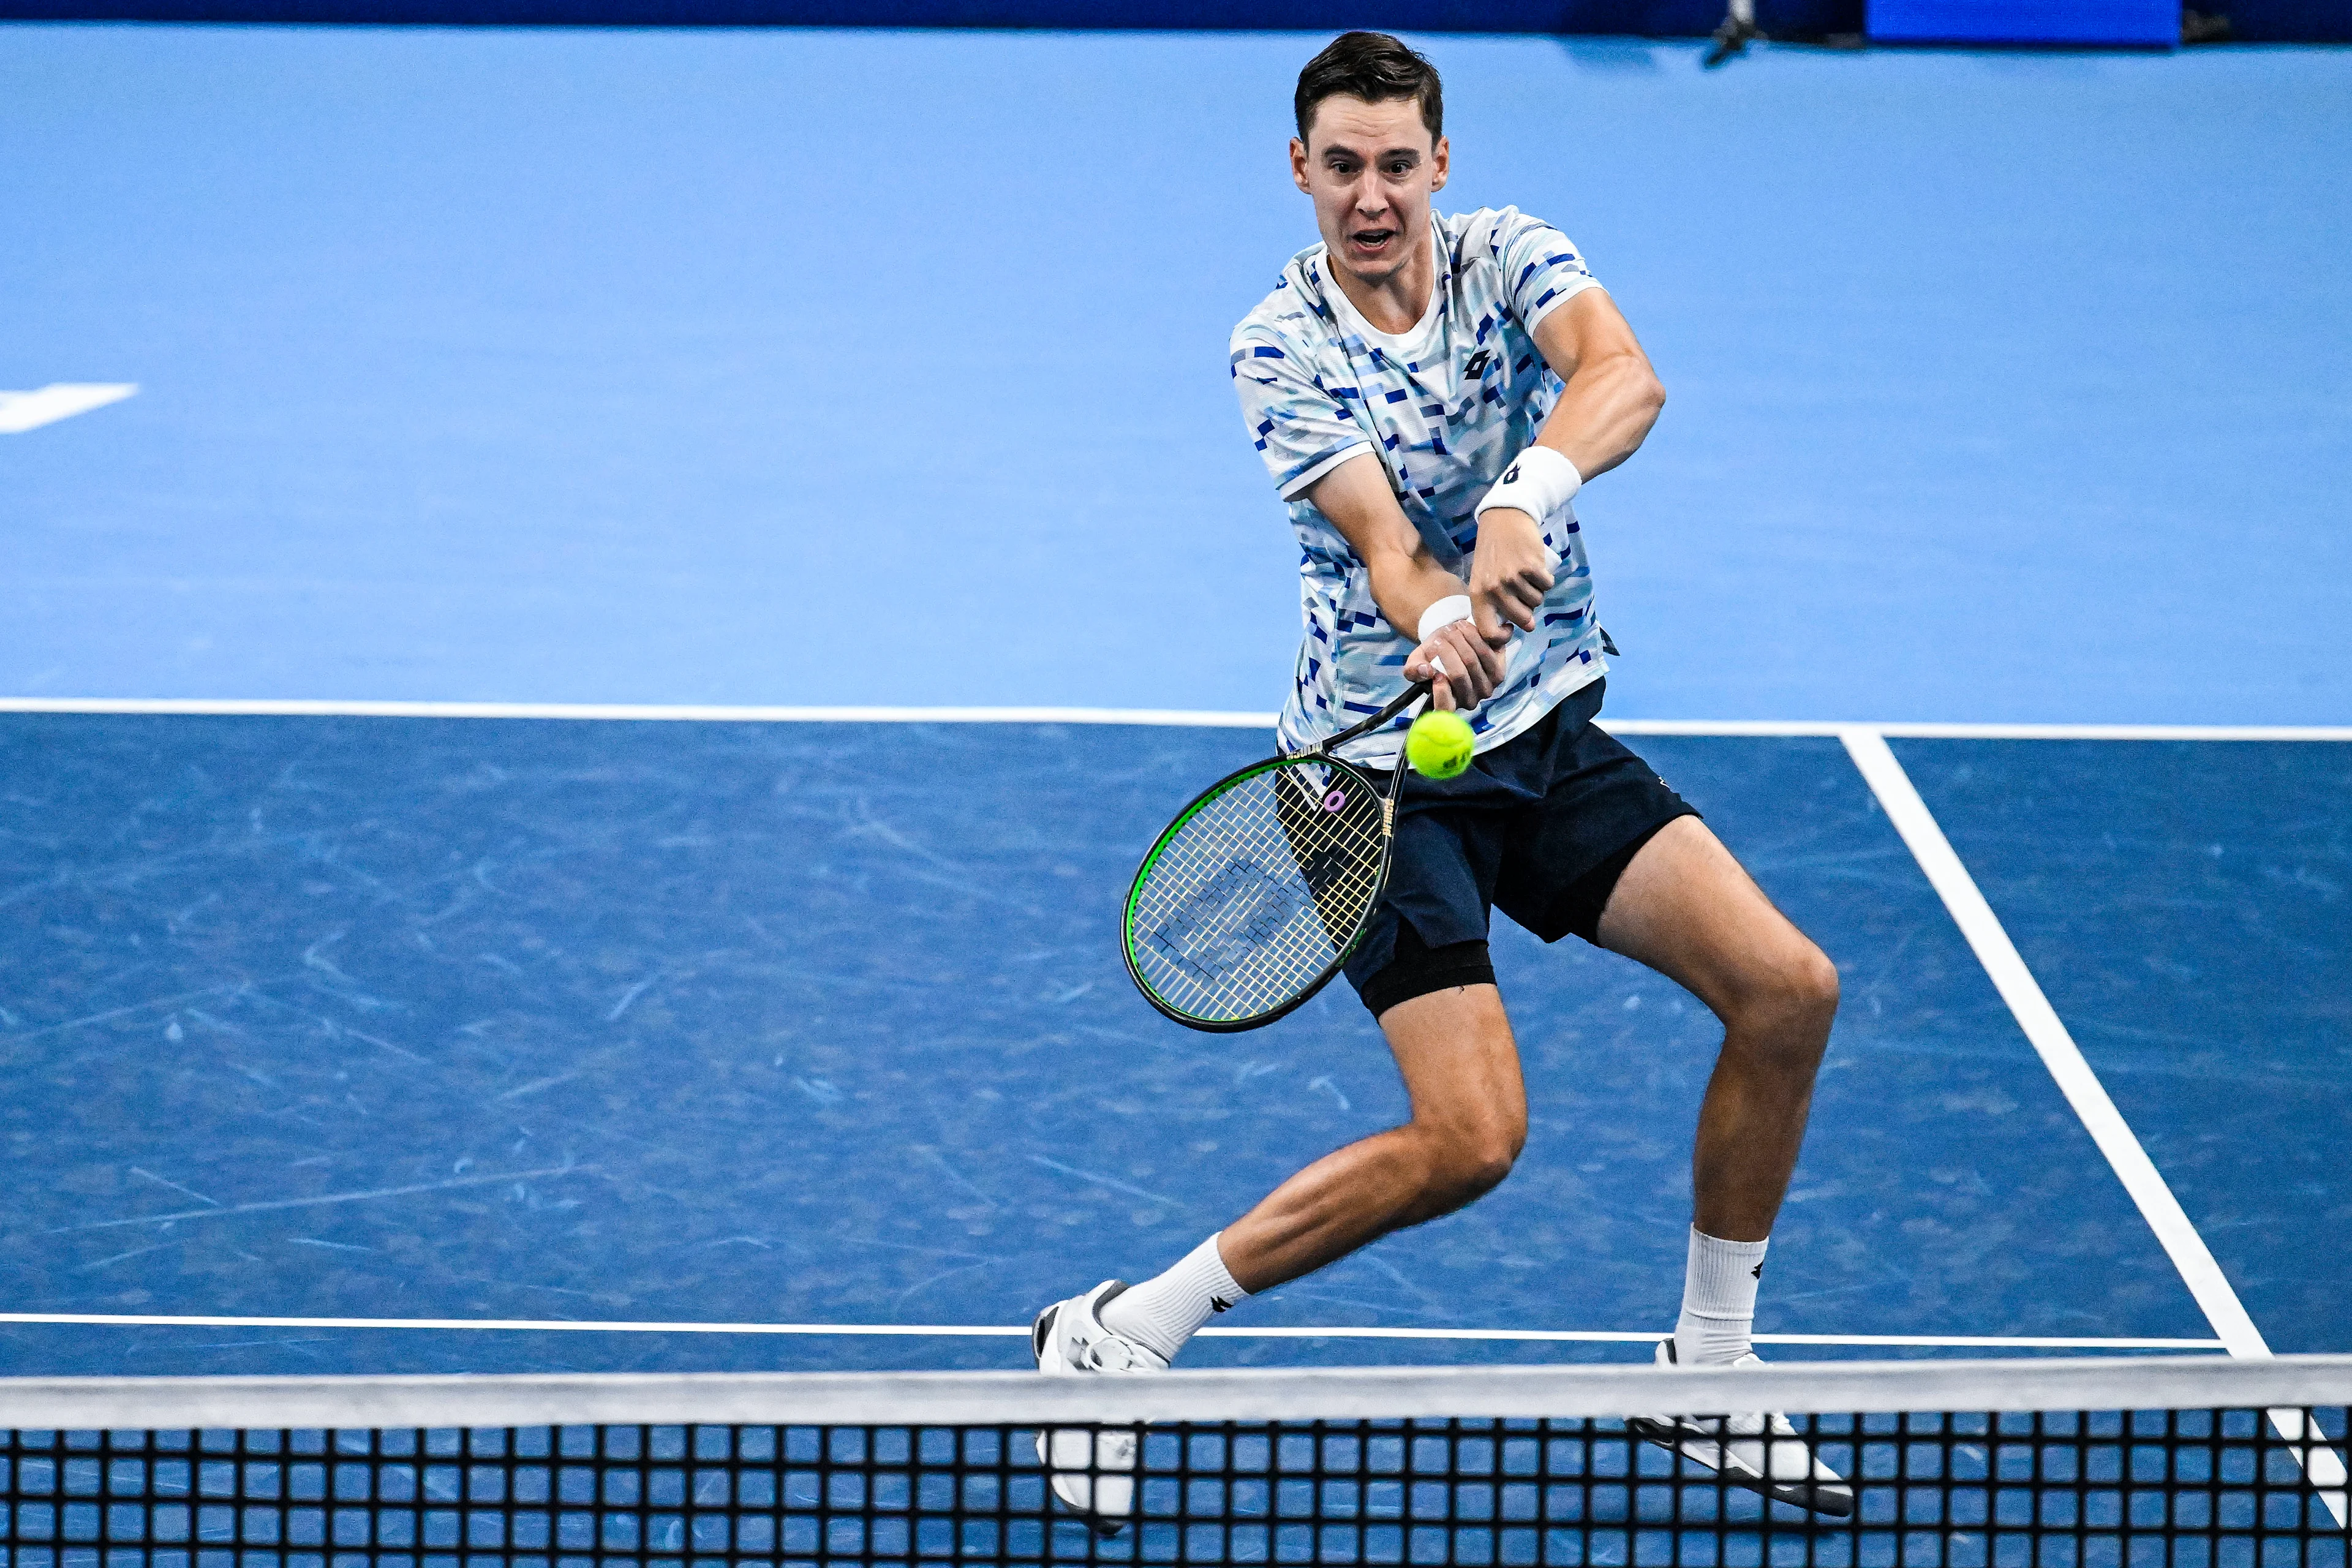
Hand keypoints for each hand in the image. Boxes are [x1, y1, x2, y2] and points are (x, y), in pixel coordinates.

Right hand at [1404, 617, 1506, 711]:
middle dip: (1446, 651)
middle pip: (1459, 675)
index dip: (1440, 692)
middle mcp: (1469, 701)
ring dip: (1460, 640)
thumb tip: (1426, 671)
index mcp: (1448, 704)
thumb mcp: (1417, 661)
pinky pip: (1486, 653)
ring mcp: (1487, 688)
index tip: (1434, 673)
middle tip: (1440, 636)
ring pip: (1472, 661)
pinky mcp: (1499, 671)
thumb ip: (1414, 669)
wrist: (1453, 643)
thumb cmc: (1433, 656)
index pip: (1445, 708)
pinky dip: (1474, 637)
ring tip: (1451, 629)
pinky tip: (1466, 629)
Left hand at [1468, 506, 1555, 641]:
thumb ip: (1495, 604)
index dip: (1502, 637)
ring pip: (1537, 601)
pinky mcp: (1530, 567)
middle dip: (1528, 611)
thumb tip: (1523, 627)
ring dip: (1537, 592)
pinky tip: (1536, 568)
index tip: (1510, 628)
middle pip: (1522, 619)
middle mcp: (1493, 589)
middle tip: (1523, 594)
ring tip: (1526, 576)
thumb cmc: (1493, 553)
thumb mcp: (1483, 579)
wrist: (1504, 519)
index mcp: (1478, 595)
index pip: (1488, 632)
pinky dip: (1546, 579)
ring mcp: (1512, 578)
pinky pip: (1547, 585)